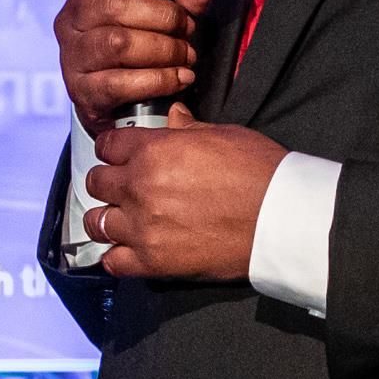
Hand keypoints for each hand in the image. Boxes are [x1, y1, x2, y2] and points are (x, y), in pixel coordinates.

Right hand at [54, 0, 212, 134]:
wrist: (118, 104)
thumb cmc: (137, 48)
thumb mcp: (161, 17)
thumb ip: (181, 0)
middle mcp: (71, 22)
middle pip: (114, 4)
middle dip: (163, 15)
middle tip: (187, 28)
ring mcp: (73, 58)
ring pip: (118, 43)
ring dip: (164, 48)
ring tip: (185, 55)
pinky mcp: (84, 92)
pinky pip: (121, 83)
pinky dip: (159, 79)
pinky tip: (180, 77)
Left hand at [83, 110, 282, 281]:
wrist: (281, 219)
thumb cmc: (260, 172)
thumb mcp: (224, 135)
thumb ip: (188, 128)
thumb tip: (173, 116)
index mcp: (155, 151)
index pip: (107, 144)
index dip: (113, 149)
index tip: (119, 156)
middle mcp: (140, 187)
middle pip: (96, 182)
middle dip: (108, 182)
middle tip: (124, 187)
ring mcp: (143, 227)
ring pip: (96, 222)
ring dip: (107, 218)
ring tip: (123, 220)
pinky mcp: (153, 261)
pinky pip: (113, 261)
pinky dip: (117, 256)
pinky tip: (129, 250)